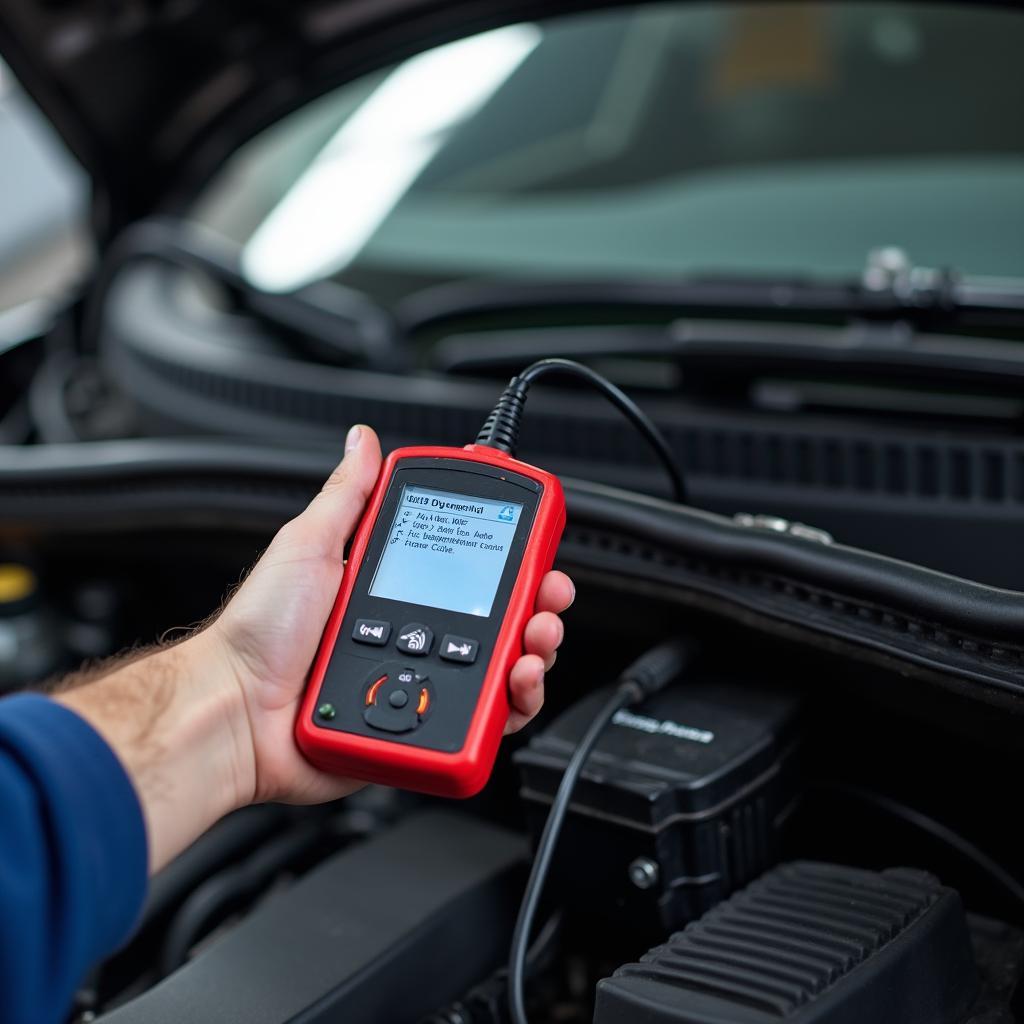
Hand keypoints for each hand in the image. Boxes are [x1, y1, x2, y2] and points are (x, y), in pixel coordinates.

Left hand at [211, 425, 573, 805]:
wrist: (234, 713)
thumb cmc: (258, 633)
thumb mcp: (308, 545)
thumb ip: (346, 496)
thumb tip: (363, 440)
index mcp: (394, 590)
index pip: (470, 566)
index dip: (510, 555)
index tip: (533, 543)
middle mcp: (414, 634)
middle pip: (499, 618)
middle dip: (538, 603)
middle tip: (547, 595)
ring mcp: (421, 682)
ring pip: (502, 670)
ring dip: (535, 652)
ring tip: (533, 641)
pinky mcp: (422, 727)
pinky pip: (483, 721)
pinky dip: (512, 705)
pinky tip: (512, 686)